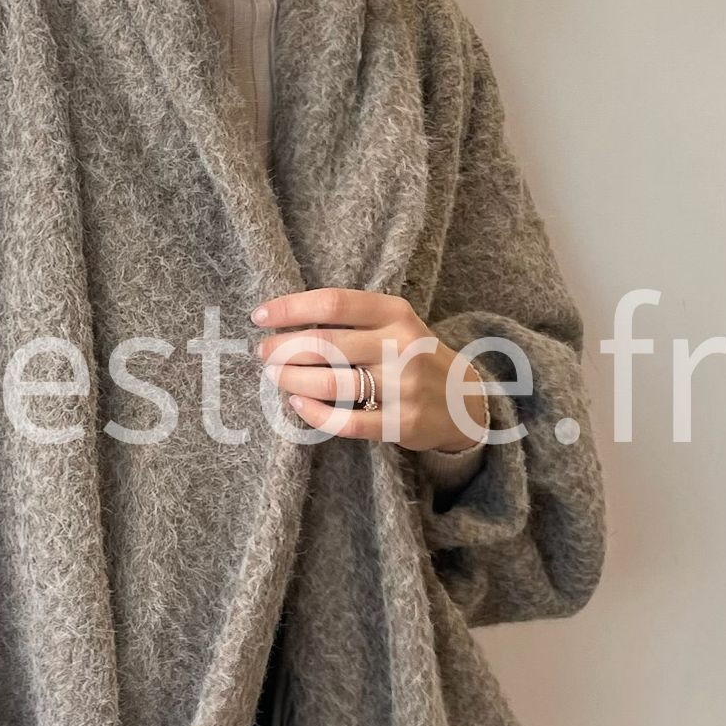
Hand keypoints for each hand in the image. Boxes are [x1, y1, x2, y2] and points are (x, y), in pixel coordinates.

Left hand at [251, 286, 490, 446]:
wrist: (465, 401)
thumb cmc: (414, 356)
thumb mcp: (395, 325)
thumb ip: (352, 319)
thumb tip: (286, 321)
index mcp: (395, 313)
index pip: (333, 303)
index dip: (290, 308)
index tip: (259, 317)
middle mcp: (401, 345)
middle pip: (324, 344)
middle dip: (283, 349)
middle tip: (264, 353)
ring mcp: (403, 386)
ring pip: (330, 383)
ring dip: (291, 380)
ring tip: (276, 377)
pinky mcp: (400, 423)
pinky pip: (344, 422)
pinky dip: (313, 413)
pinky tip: (297, 404)